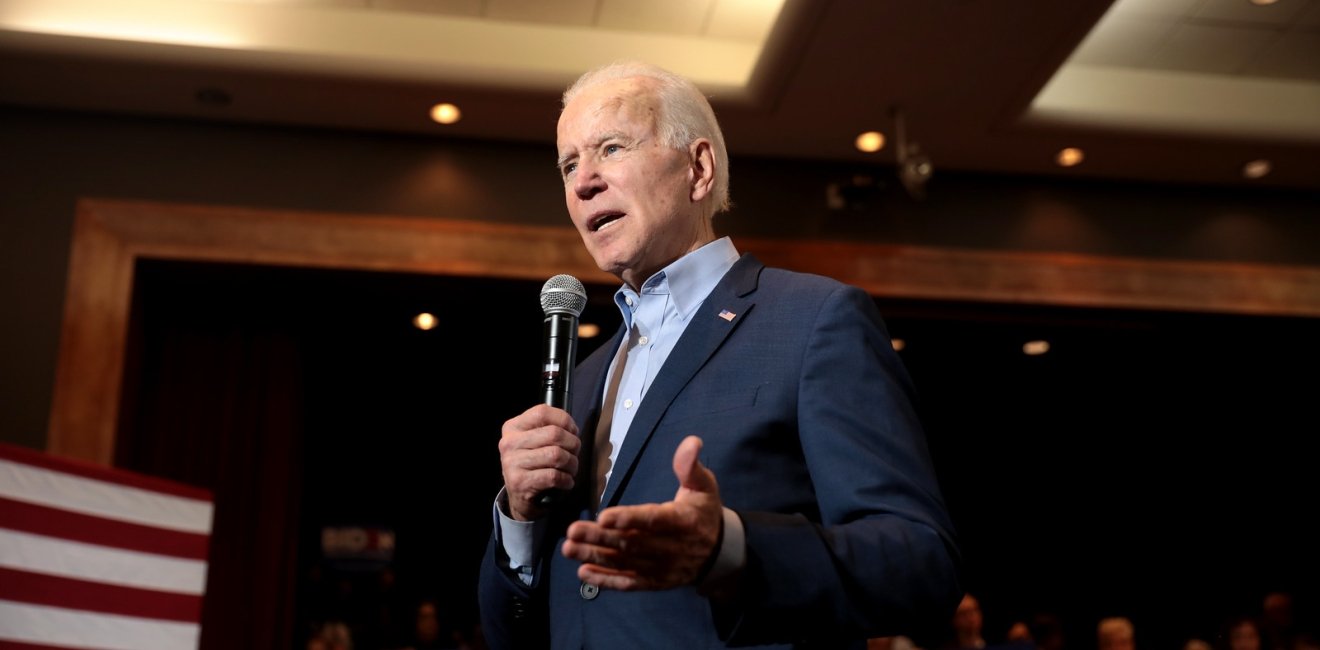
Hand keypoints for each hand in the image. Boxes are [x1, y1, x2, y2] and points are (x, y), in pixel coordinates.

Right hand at [499, 404, 579, 520]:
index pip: (542, 412)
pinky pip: (554, 476)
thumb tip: (572, 428)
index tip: (573, 431)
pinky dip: (567, 480)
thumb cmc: (533, 464)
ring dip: (572, 464)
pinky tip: (566, 481)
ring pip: (556, 455)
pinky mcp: (519, 482)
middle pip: (554, 434)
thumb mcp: (533, 441)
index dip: (565, 420)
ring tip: (572, 469)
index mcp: (513, 427)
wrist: (520, 497)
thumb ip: (547, 428)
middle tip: (575, 453)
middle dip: (573, 444)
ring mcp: (512, 463)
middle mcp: (509, 443)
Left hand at [561, 435, 722, 590]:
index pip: (654, 520)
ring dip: (596, 556)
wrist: (719, 552)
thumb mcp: (704, 485)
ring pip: (625, 563)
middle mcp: (672, 548)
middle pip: (632, 543)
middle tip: (571, 531)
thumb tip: (691, 442)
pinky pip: (629, 583)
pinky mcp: (654, 581)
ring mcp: (662, 568)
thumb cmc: (703, 511)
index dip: (629, 519)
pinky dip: (606, 580)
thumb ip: (691, 466)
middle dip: (600, 538)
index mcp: (683, 521)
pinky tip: (584, 572)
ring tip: (568, 549)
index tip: (604, 516)